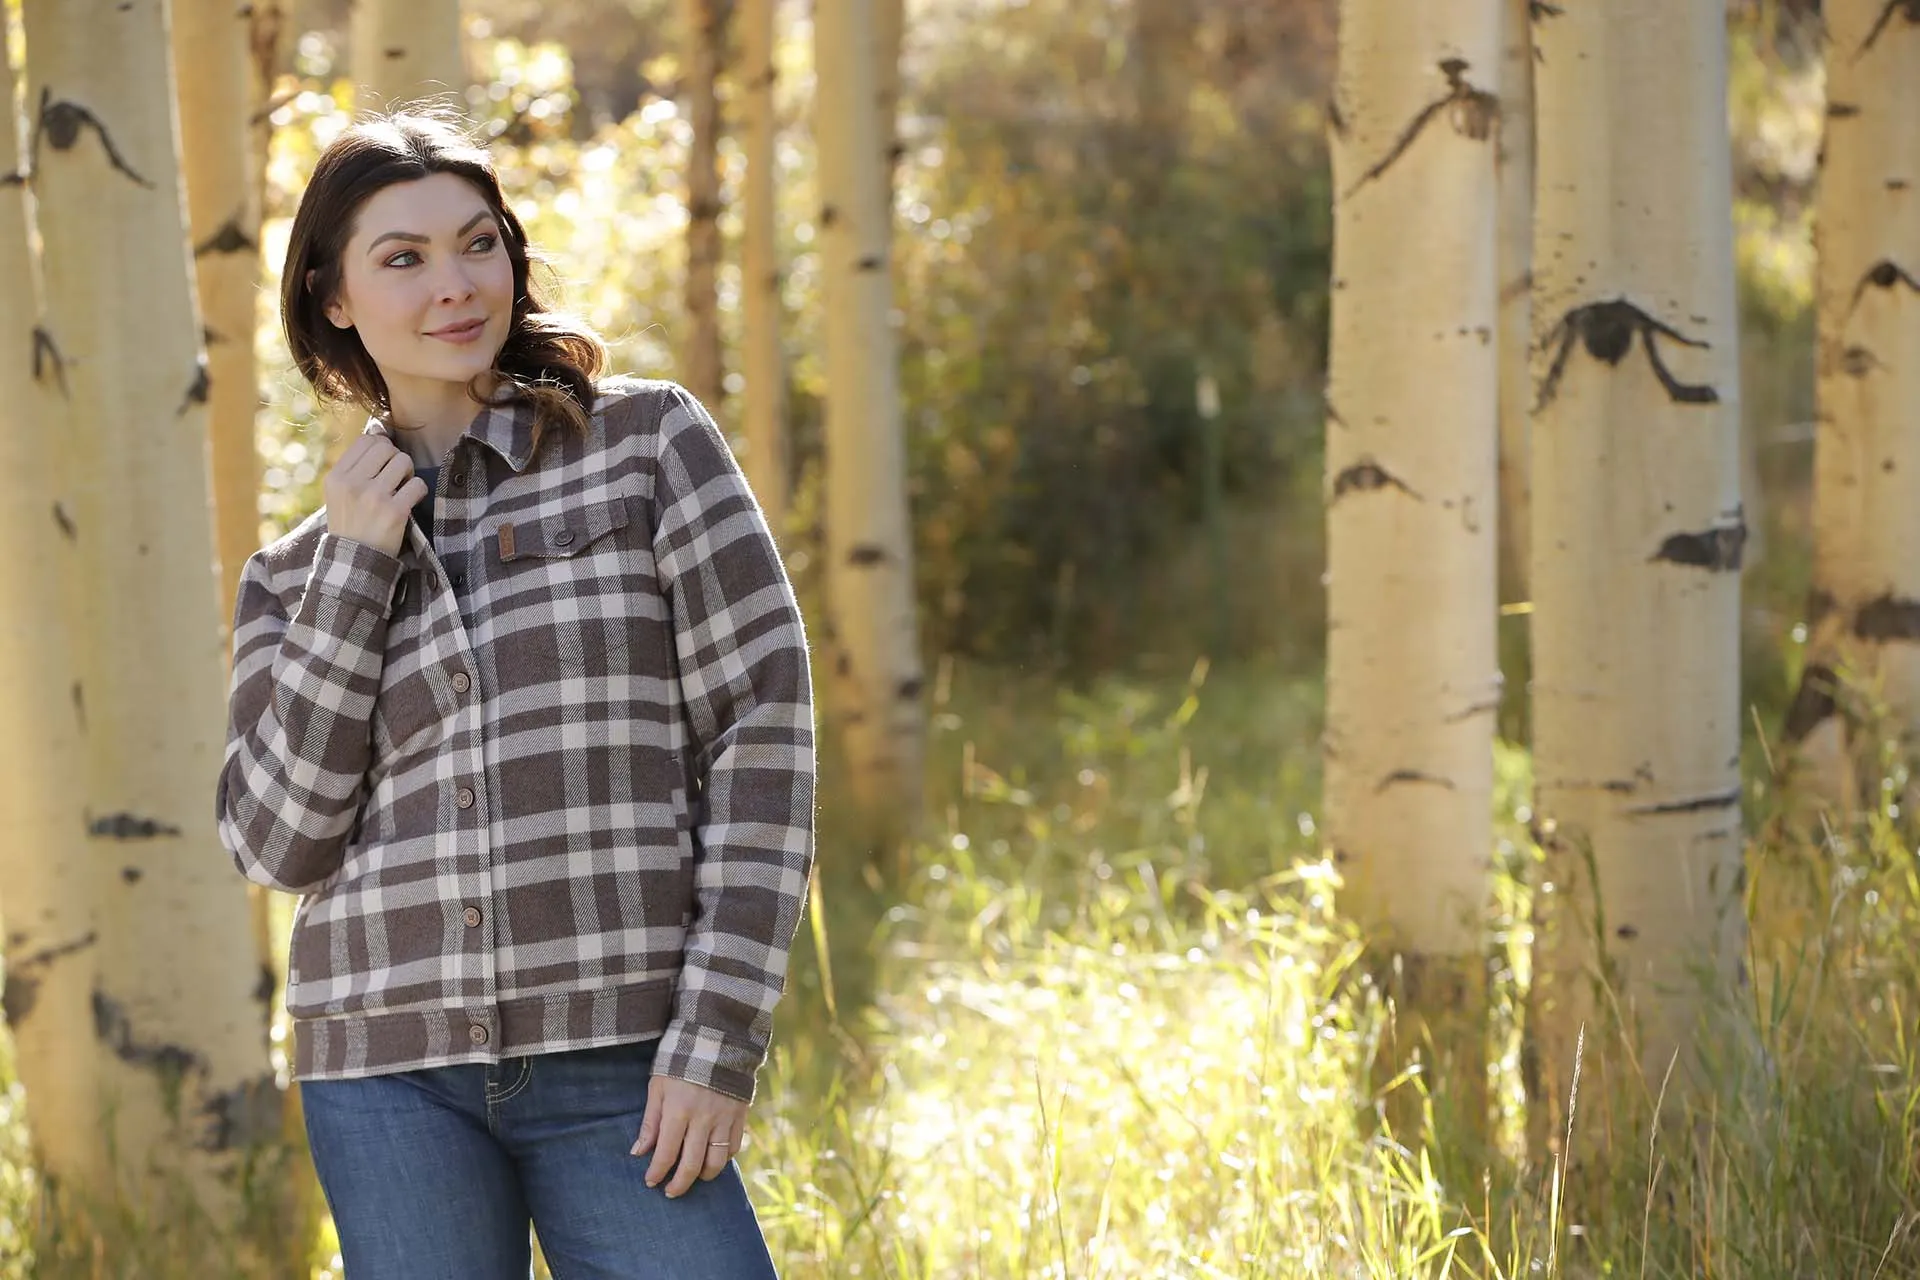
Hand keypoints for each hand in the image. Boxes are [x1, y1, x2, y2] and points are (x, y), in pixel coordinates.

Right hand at [322, 433, 425, 558]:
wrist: (355, 564)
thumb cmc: (352, 524)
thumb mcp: (340, 494)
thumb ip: (356, 466)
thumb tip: (380, 432)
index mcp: (336, 477)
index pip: (367, 441)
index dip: (382, 448)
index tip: (383, 465)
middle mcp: (352, 484)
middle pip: (388, 448)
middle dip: (396, 460)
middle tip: (395, 479)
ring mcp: (373, 497)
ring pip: (404, 462)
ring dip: (409, 475)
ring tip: (401, 490)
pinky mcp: (394, 512)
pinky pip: (418, 484)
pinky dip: (419, 492)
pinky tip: (410, 503)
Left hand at [631, 1074, 748, 1197]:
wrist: (717, 1040)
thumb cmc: (680, 1062)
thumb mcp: (658, 1087)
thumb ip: (650, 1121)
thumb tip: (639, 1152)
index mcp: (679, 1110)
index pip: (666, 1153)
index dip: (657, 1172)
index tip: (650, 1182)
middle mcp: (703, 1118)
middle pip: (692, 1164)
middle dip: (679, 1184)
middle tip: (670, 1192)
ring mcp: (724, 1118)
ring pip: (716, 1161)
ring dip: (703, 1176)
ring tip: (693, 1178)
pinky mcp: (739, 1116)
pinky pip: (733, 1147)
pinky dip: (723, 1158)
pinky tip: (712, 1159)